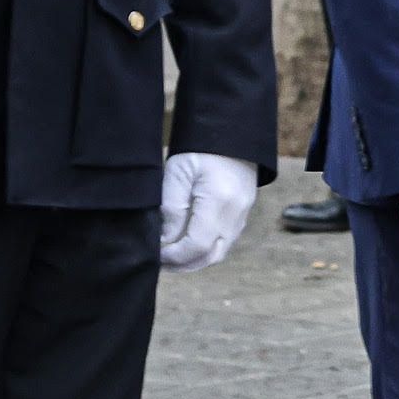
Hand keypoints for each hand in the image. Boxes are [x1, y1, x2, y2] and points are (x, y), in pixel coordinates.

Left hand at [156, 151, 255, 269]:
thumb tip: (165, 241)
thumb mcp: (178, 173)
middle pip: (210, 257)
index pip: (196, 246)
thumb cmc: (201, 149)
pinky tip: (188, 245)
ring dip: (194, 260)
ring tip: (171, 258)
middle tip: (160, 263)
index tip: (156, 253)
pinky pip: (224, 242)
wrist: (232, 133)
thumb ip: (172, 209)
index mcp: (218, 202)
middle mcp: (235, 215)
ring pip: (218, 253)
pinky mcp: (242, 214)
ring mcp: (242, 216)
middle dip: (183, 265)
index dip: (174, 256)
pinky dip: (205, 251)